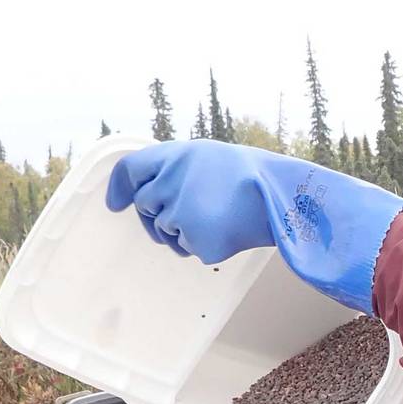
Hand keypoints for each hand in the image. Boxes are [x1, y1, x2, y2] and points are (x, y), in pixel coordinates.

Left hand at [105, 142, 402, 311]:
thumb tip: (136, 195)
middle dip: (159, 211)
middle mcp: (173, 181)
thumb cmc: (251, 176)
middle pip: (146, 204)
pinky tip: (225, 232)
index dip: (120, 187)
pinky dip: (202, 245)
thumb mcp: (209, 158)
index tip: (115, 202)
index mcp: (177, 154)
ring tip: (217, 216)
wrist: (286, 198)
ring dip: (181, 230)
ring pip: (164, 231)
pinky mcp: (196, 241)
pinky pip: (186, 249)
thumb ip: (175, 168)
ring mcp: (183, 213)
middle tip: (192, 208)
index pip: (132, 169)